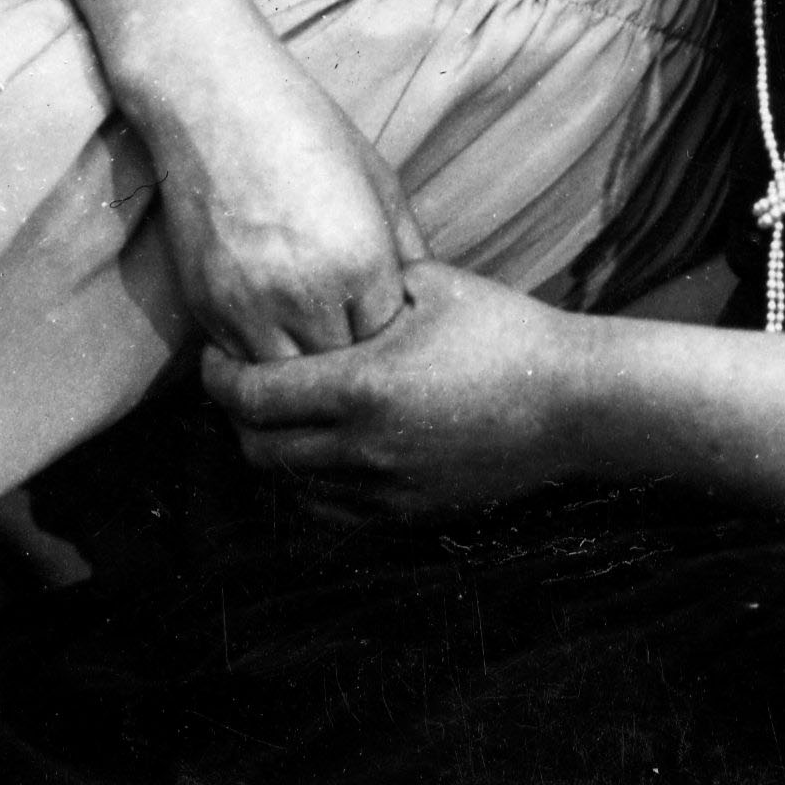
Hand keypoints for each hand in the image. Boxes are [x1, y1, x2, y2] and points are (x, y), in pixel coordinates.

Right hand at [134, 23, 428, 360]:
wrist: (218, 103)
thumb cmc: (309, 130)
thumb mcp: (379, 182)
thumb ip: (407, 250)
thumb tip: (426, 302)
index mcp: (361, 262)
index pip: (389, 344)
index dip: (393, 344)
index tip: (394, 333)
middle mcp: (306, 295)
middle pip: (342, 375)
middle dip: (353, 368)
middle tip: (357, 352)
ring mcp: (250, 308)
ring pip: (288, 385)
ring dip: (304, 376)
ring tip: (315, 356)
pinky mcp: (207, 310)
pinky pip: (241, 366)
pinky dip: (259, 363)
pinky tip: (274, 341)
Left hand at [201, 261, 585, 517]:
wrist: (572, 403)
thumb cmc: (506, 330)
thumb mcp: (433, 283)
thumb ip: (367, 283)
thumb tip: (317, 270)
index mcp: (361, 386)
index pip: (252, 396)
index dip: (218, 377)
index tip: (212, 356)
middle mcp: (361, 449)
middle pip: (257, 449)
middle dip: (237, 416)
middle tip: (239, 381)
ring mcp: (382, 490)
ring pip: (288, 485)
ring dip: (270, 451)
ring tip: (279, 413)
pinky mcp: (405, 515)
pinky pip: (328, 509)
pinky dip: (308, 482)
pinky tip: (322, 446)